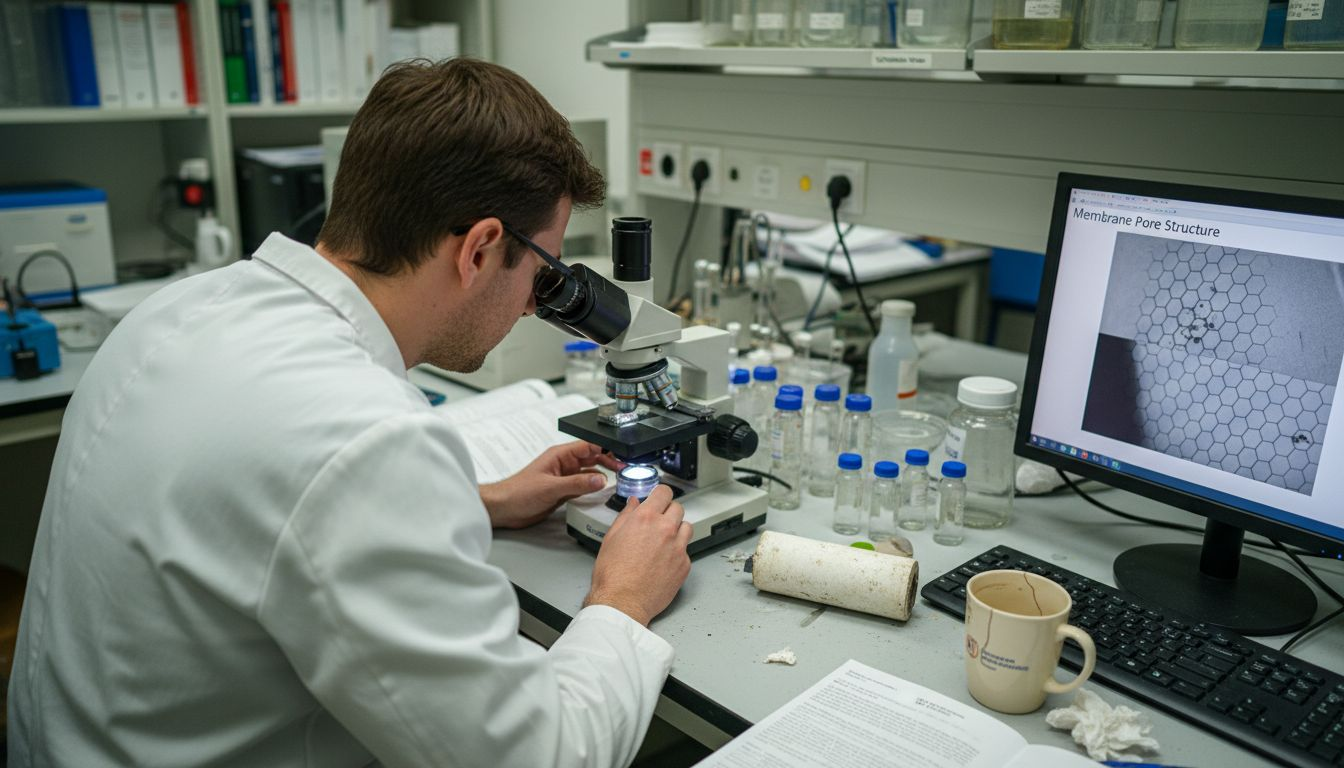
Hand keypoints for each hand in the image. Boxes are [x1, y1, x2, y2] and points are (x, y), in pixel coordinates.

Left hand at [479, 441, 621, 529]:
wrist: (504, 509)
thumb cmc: (518, 492)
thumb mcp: (551, 487)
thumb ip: (577, 483)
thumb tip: (600, 479)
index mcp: (559, 455)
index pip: (587, 446)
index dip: (605, 448)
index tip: (620, 455)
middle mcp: (563, 464)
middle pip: (591, 457)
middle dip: (608, 461)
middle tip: (623, 468)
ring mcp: (563, 477)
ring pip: (588, 471)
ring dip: (601, 474)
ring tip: (617, 478)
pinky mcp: (562, 490)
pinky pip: (582, 485)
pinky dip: (592, 487)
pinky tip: (600, 491)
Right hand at [584, 485, 691, 626]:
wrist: (622, 602)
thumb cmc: (613, 574)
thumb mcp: (611, 538)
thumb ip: (626, 516)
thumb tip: (634, 504)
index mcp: (646, 518)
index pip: (664, 492)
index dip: (660, 495)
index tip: (659, 499)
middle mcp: (665, 529)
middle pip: (678, 508)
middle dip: (668, 513)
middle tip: (658, 523)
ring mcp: (678, 547)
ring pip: (687, 527)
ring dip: (677, 530)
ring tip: (663, 542)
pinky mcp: (684, 565)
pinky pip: (686, 551)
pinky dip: (677, 552)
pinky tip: (664, 561)